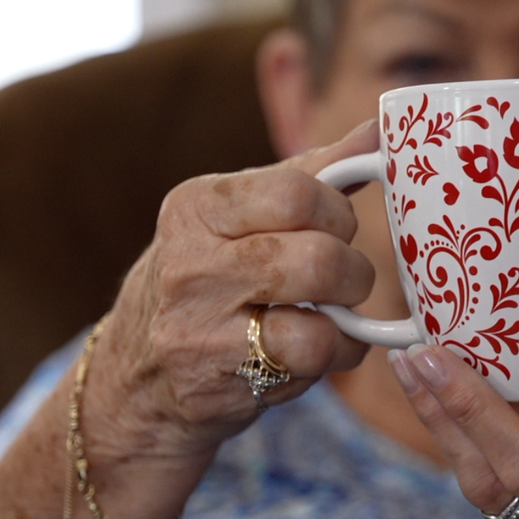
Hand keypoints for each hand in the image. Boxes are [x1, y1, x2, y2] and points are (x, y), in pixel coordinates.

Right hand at [86, 120, 378, 461]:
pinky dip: (334, 357)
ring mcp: (199, 331)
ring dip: (349, 322)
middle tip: (345, 279)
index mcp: (197, 207)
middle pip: (318, 261)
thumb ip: (314, 174)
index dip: (339, 214)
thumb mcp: (240, 216)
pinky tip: (316, 350)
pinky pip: (311, 366)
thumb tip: (381, 133)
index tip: (338, 228)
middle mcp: (190, 266)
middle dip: (354, 272)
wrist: (138, 375)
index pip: (297, 194)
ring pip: (320, 323)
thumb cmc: (210, 277)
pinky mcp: (217, 385)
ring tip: (335, 317)